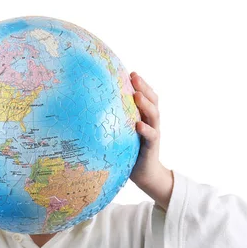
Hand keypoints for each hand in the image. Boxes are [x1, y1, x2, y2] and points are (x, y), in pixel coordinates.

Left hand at [129, 72, 172, 209]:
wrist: (145, 175)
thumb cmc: (130, 152)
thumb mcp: (122, 133)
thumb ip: (116, 121)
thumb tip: (92, 109)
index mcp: (144, 117)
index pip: (146, 96)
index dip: (141, 83)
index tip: (130, 72)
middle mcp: (151, 122)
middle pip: (153, 100)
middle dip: (144, 87)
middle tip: (134, 76)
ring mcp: (153, 133)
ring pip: (154, 115)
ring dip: (146, 104)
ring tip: (137, 95)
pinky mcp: (151, 147)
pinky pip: (151, 136)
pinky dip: (145, 129)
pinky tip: (138, 124)